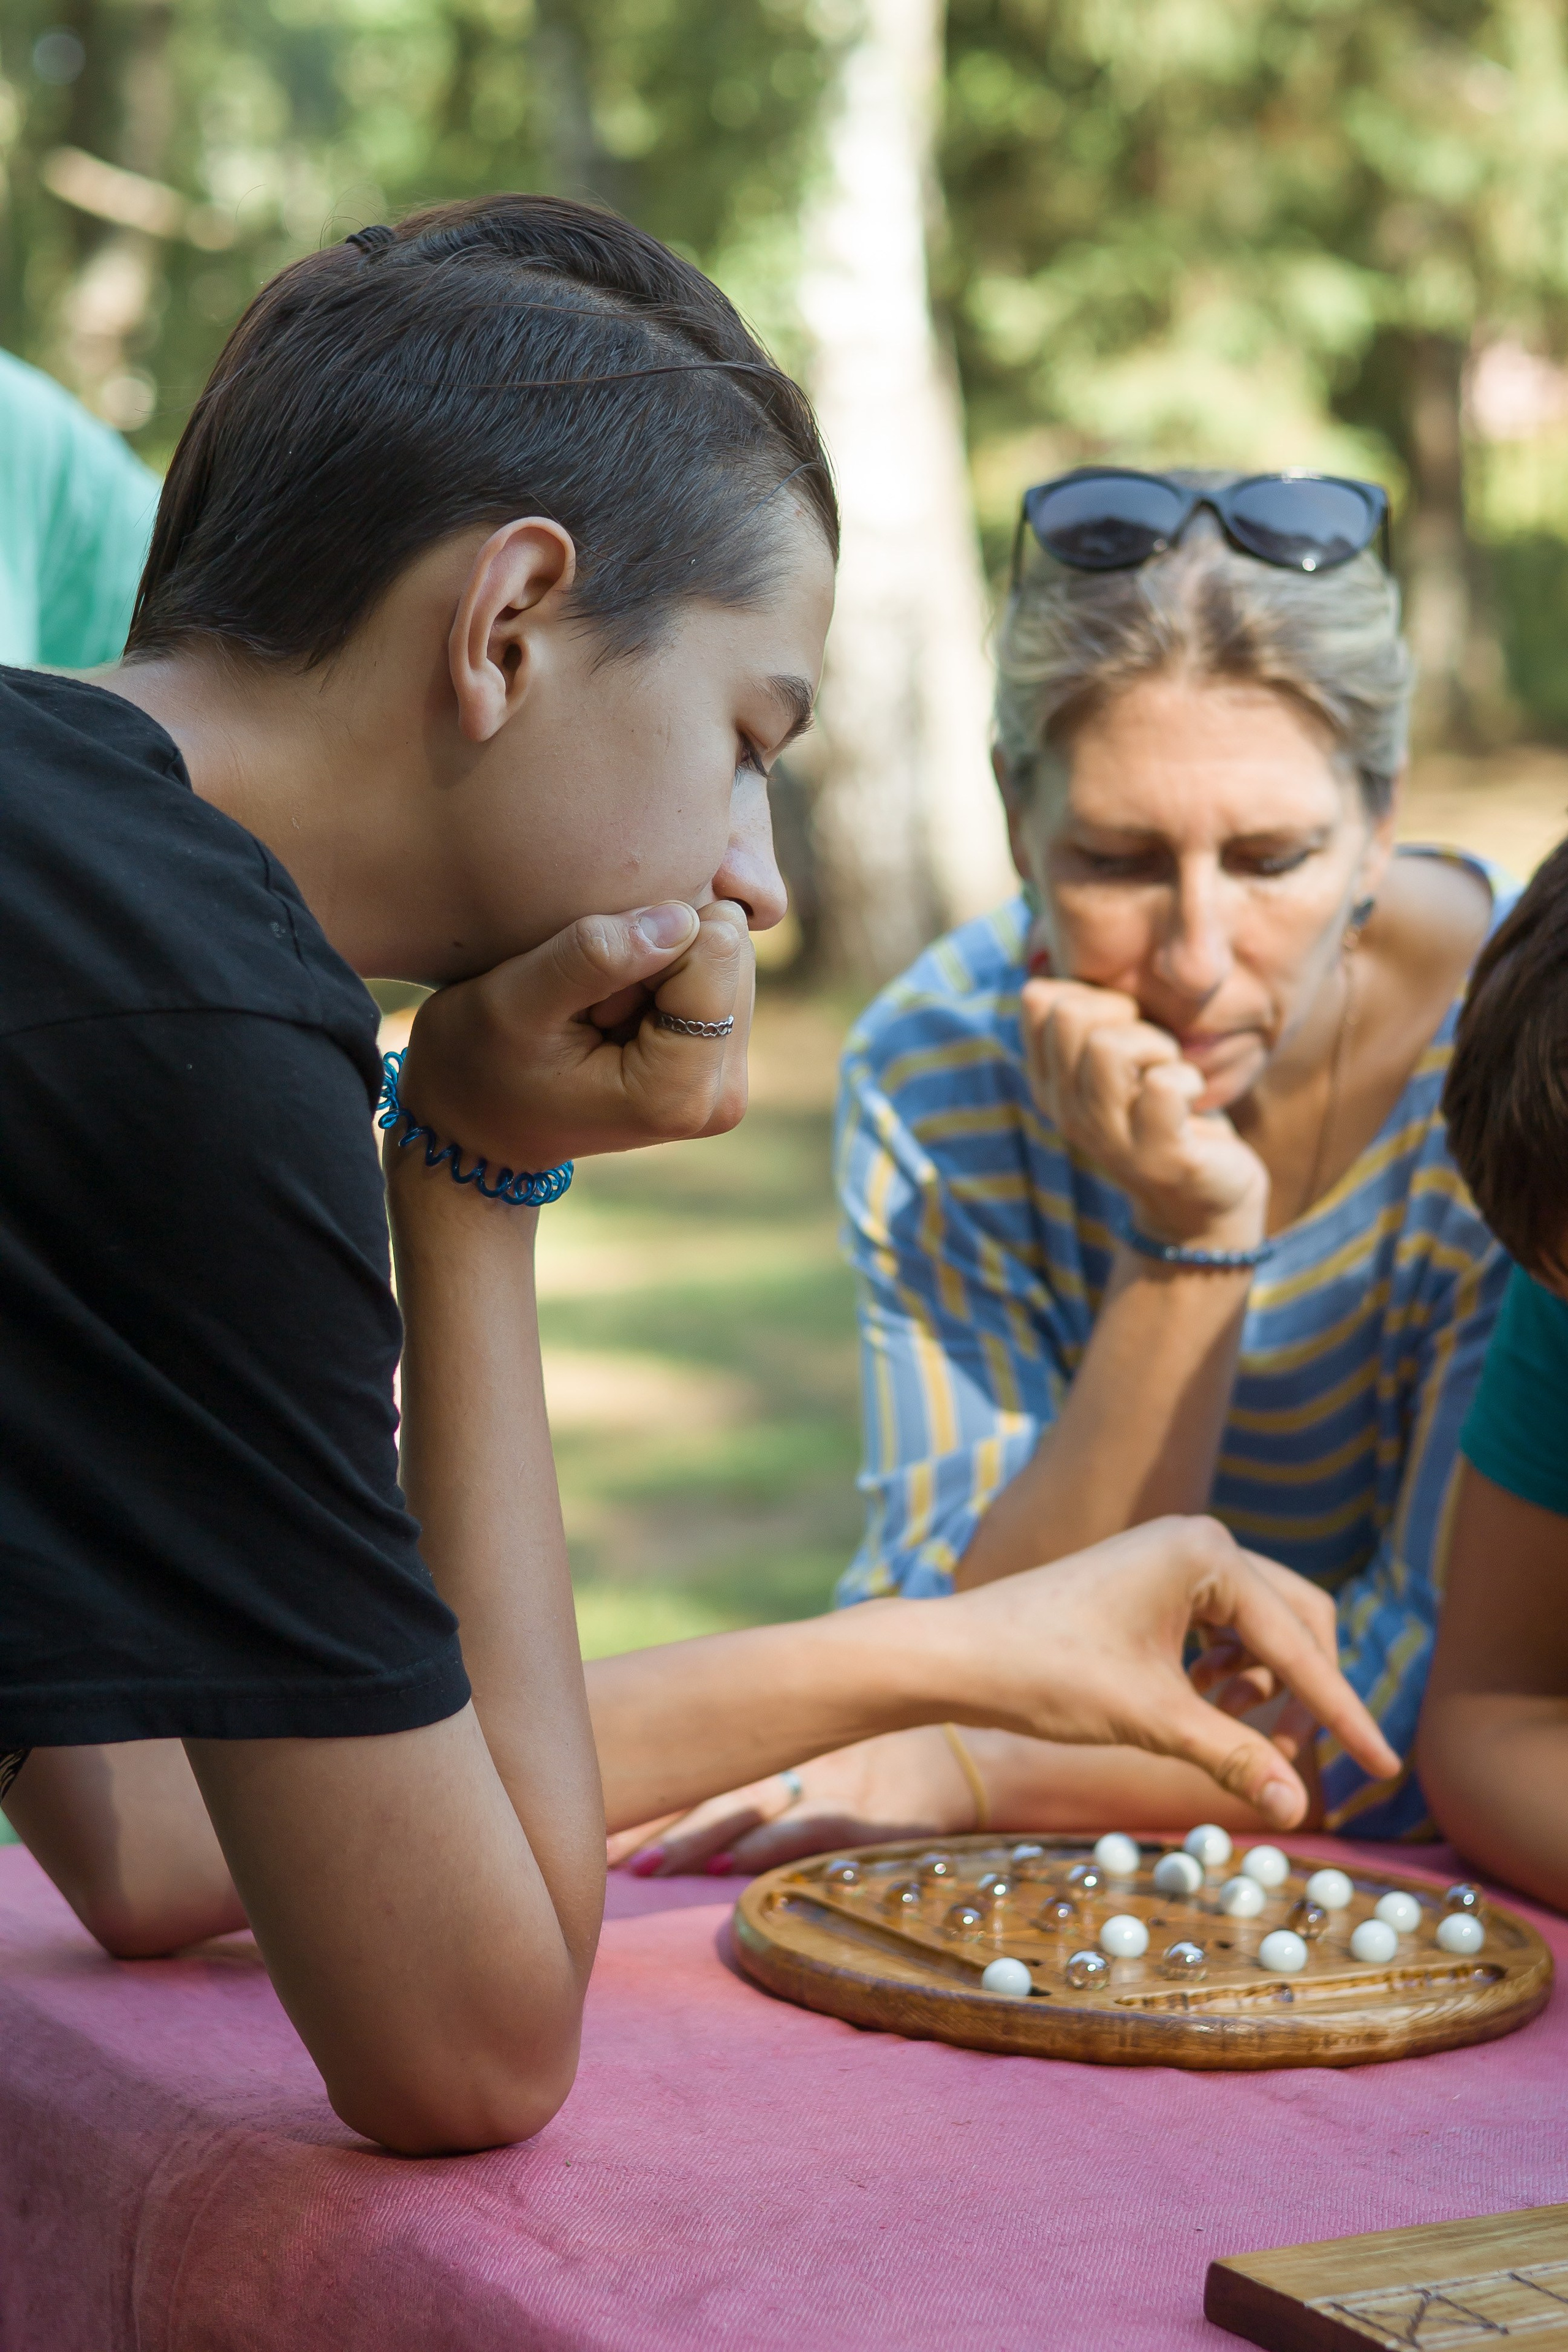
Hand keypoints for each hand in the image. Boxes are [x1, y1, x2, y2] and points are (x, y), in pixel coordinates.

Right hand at [396, 900, 752, 1171]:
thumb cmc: (478, 1063)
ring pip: (727, 952)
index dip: (645, 939)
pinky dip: (666, 970)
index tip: (588, 994)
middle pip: (731, 949)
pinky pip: (716, 970)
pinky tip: (617, 1009)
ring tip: (598, 1010)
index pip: (715, 949)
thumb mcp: (513, 1002)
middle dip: (660, 951)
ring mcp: (727, 1080)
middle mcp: (722, 1094)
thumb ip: (593, 957)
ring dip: (661, 960)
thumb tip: (682, 918)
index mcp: (677, 1092)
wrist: (476, 1122)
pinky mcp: (721, 1060)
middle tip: (590, 1003)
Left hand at [611, 1728, 974, 1876]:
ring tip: (641, 1866)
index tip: (578, 1810)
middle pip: (699, 1789)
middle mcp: (782, 1758)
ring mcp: (820, 1783)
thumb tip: (664, 1791)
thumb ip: (745, 1762)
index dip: (634, 1791)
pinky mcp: (859, 1814)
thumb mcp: (807, 1741)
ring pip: (742, 1810)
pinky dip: (767, 1845)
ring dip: (691, 1840)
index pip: (685, 1764)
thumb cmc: (871, 1752)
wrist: (959, 1754)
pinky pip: (805, 1829)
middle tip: (586, 1848)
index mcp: (766, 1741)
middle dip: (645, 1820)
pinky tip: (729, 1867)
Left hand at [941, 1516, 1397, 1827]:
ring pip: (1261, 1628)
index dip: (1344, 1713)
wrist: (960, 1653)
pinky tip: (1203, 1708)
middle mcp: (1200, 1540)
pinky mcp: (1154, 1581)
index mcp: (1208, 1553)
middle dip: (1306, 1697)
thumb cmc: (1048, 1674)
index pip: (1301, 1645)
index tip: (1385, 1768)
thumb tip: (1301, 1812)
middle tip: (1294, 1764)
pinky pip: (1224, 1627)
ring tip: (1229, 1735)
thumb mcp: (1152, 1719)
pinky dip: (1229, 1674)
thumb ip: (1235, 1758)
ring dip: (1264, 1688)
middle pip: (1298, 1623)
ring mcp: (1175, 1556)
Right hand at [1019, 977, 1266, 1247]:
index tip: (1124, 1027)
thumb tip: (1052, 964)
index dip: (1092, 994)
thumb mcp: (1119, 1057)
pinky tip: (1192, 1099)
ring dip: (1156, 1047)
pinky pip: (1163, 1086)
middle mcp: (1065, 1111)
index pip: (1040, 999)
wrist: (1203, 1197)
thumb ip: (1090, 1016)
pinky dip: (1188, 1079)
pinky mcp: (1156, 1157)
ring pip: (1108, 1047)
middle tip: (1154, 1052)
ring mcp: (1107, 1138)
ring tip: (1171, 1072)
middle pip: (1068, 1016)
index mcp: (1049, 1081)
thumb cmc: (1165, 1109)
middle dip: (1125, 1016)